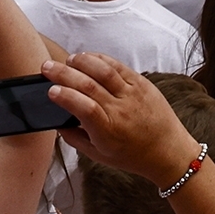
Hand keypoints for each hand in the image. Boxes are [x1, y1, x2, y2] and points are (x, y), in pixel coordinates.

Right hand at [44, 50, 198, 185]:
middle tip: (47, 67)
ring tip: (67, 60)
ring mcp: (133, 95)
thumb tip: (57, 123)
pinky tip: (87, 57)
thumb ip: (75, 139)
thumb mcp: (99, 155)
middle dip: (64, 74)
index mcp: (108, 132)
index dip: (66, 97)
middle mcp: (120, 110)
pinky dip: (101, 59)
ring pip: (104, 71)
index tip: (51, 91)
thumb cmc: (132, 155)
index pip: (84, 108)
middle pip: (89, 86)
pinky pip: (119, 67)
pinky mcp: (142, 84)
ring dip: (82, 62)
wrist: (167, 151)